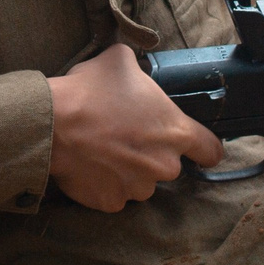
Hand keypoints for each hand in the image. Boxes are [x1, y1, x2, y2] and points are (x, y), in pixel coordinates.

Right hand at [47, 44, 224, 211]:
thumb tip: (136, 71)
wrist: (53, 124)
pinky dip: (104, 184)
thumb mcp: (121, 62)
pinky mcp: (111, 202)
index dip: (204, 149)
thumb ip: (141, 72)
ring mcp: (138, 188)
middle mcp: (164, 166)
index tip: (196, 149)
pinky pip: (114, 194)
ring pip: (140, 181)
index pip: (211, 151)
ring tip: (102, 150)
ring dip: (128, 170)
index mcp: (175, 132)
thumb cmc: (91, 91)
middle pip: (169, 165)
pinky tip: (89, 165)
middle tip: (125, 137)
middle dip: (151, 155)